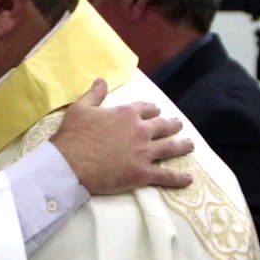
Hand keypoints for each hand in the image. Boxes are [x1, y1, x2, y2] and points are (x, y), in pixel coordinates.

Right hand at [52, 79, 193, 194]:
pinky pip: (166, 176)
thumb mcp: (80, 109)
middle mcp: (140, 131)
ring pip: (171, 148)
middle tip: (178, 125)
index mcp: (127, 114)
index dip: (152, 110)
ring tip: (190, 145)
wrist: (69, 164)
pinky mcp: (142, 173)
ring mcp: (144, 153)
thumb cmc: (72, 136)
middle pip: (163, 126)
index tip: (156, 111)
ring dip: (182, 146)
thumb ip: (94, 94)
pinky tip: (189, 179)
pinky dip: (179, 178)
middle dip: (172, 124)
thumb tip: (102, 81)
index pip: (146, 108)